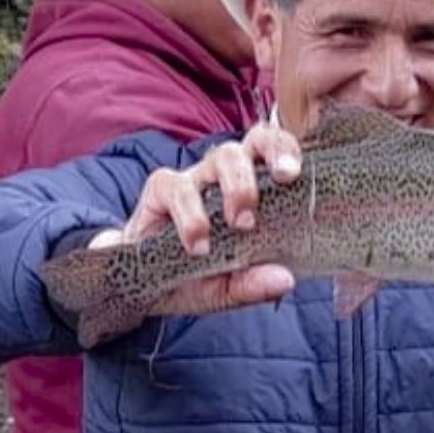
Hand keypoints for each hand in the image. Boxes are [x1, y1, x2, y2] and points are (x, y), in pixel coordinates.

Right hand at [88, 122, 302, 316]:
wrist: (141, 286)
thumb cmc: (194, 276)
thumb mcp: (225, 288)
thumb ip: (252, 285)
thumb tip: (284, 280)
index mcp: (253, 188)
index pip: (275, 152)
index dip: (285, 151)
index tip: (292, 175)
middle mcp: (227, 176)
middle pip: (253, 143)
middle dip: (270, 160)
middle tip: (273, 195)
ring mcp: (195, 180)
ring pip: (220, 158)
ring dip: (235, 188)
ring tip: (240, 226)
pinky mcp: (161, 190)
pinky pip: (175, 186)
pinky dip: (190, 216)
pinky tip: (196, 244)